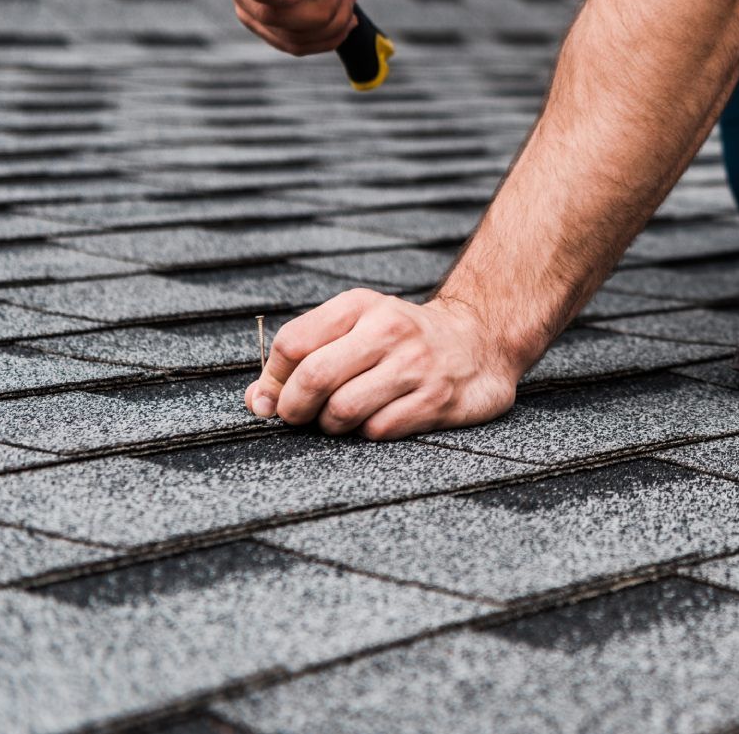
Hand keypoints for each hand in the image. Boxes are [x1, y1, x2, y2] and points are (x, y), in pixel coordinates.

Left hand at [244, 290, 524, 439]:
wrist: (481, 340)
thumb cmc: (402, 339)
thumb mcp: (355, 328)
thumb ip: (303, 359)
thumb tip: (257, 401)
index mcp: (361, 306)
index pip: (292, 344)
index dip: (274, 378)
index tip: (277, 394)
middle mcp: (389, 330)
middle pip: (313, 378)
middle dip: (294, 409)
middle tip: (299, 417)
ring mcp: (415, 366)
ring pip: (343, 410)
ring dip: (331, 425)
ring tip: (341, 418)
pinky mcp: (437, 400)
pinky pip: (377, 431)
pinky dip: (367, 433)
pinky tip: (378, 418)